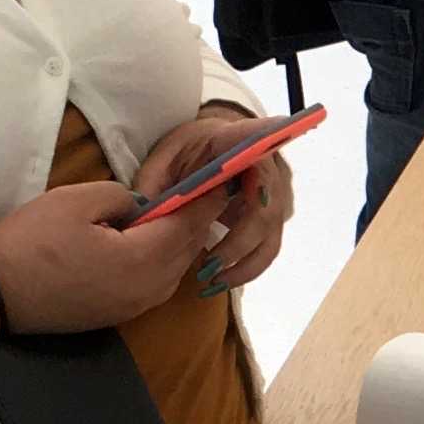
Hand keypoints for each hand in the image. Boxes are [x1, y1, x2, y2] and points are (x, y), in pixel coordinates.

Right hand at [0, 179, 215, 336]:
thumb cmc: (31, 241)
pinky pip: (156, 285)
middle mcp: (149, 290)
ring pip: (175, 270)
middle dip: (198, 220)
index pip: (189, 225)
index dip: (207, 200)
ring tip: (180, 213)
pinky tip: (154, 243)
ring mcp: (134, 307)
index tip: (222, 179)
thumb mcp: (77, 201)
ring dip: (181, 242)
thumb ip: (122, 197)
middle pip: (188, 250)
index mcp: (143, 260)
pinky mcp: (118, 315)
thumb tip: (143, 206)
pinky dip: (164, 261)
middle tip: (205, 192)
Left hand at [131, 105, 293, 292]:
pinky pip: (267, 246)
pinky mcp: (274, 216)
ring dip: (245, 265)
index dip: (256, 154)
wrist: (216, 146)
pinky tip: (221, 278)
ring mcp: (277, 193)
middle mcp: (268, 167)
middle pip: (265, 210)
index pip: (256, 144)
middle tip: (207, 268)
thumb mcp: (164, 157)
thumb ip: (155, 181)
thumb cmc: (190, 149)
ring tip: (213, 283)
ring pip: (271, 237)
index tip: (244, 178)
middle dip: (238, 245)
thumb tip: (146, 216)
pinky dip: (246, 266)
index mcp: (238, 140)